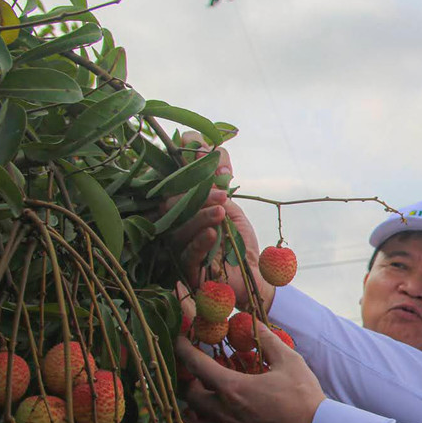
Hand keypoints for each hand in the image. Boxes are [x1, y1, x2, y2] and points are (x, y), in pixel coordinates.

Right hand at [164, 132, 273, 309]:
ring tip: (221, 211)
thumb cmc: (238, 243)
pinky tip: (212, 232)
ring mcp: (175, 249)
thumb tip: (205, 143)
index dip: (183, 166)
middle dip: (195, 195)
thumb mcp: (230, 205)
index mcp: (178, 210)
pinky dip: (199, 241)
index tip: (206, 154)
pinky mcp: (184, 273)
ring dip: (200, 216)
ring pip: (176, 228)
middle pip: (168, 204)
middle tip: (222, 193)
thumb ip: (218, 177)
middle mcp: (171, 227)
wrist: (253, 279)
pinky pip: (185, 254)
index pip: (169, 182)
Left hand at [176, 320, 324, 422]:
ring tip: (197, 409)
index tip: (178, 342)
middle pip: (189, 397)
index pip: (196, 365)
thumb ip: (268, 340)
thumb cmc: (305, 398)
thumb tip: (253, 321)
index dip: (182, 350)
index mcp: (233, 388)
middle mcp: (224, 413)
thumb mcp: (290, 361)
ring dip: (191, 416)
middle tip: (195, 377)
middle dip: (188, 384)